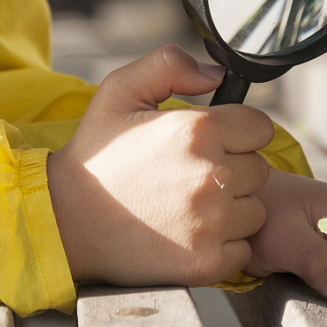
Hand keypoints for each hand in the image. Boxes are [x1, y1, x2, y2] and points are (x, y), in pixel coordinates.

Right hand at [46, 45, 275, 286]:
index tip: (215, 141)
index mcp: (198, 130)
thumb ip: (170, 65)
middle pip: (260, 169)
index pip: (260, 127)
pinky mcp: (207, 262)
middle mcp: (212, 175)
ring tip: (188, 204)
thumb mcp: (120, 90)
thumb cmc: (96, 154)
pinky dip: (224, 244)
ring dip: (232, 208)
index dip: (239, 132)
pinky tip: (189, 232)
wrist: (65, 220)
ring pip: (255, 210)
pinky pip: (243, 249)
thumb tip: (218, 75)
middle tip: (192, 174)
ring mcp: (212, 223)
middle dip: (234, 168)